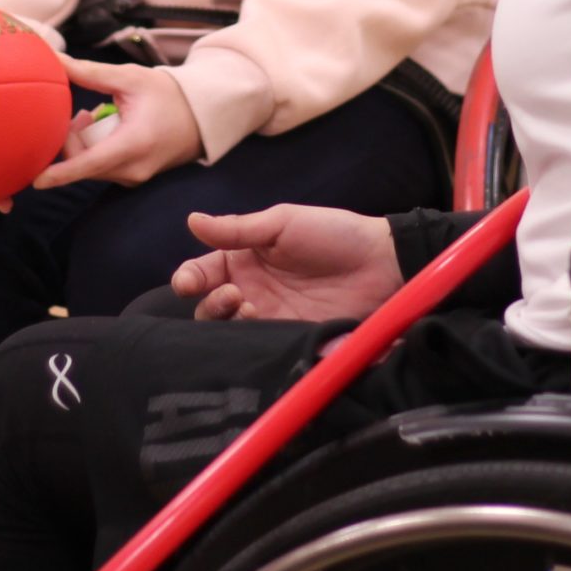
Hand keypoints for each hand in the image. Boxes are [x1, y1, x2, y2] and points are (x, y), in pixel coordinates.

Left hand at [33, 59, 204, 188]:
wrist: (201, 116)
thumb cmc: (166, 94)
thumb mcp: (129, 78)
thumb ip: (89, 73)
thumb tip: (54, 61)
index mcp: (134, 144)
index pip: (90, 164)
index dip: (61, 173)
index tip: (36, 180)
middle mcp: (133, 168)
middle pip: (83, 162)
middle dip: (71, 140)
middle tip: (80, 113)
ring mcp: (134, 177)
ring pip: (90, 166)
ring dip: (83, 144)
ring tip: (94, 116)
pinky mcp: (133, 179)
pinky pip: (101, 168)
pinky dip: (94, 150)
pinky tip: (104, 129)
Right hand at [170, 205, 403, 321]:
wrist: (382, 264)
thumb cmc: (333, 234)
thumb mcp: (282, 223)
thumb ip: (238, 229)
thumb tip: (191, 221)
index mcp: (245, 259)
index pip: (203, 272)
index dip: (189, 278)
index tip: (187, 283)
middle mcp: (251, 291)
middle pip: (208, 307)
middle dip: (209, 303)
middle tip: (233, 296)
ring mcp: (269, 318)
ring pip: (227, 331)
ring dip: (227, 322)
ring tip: (248, 308)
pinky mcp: (287, 339)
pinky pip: (256, 349)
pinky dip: (248, 342)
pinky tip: (260, 327)